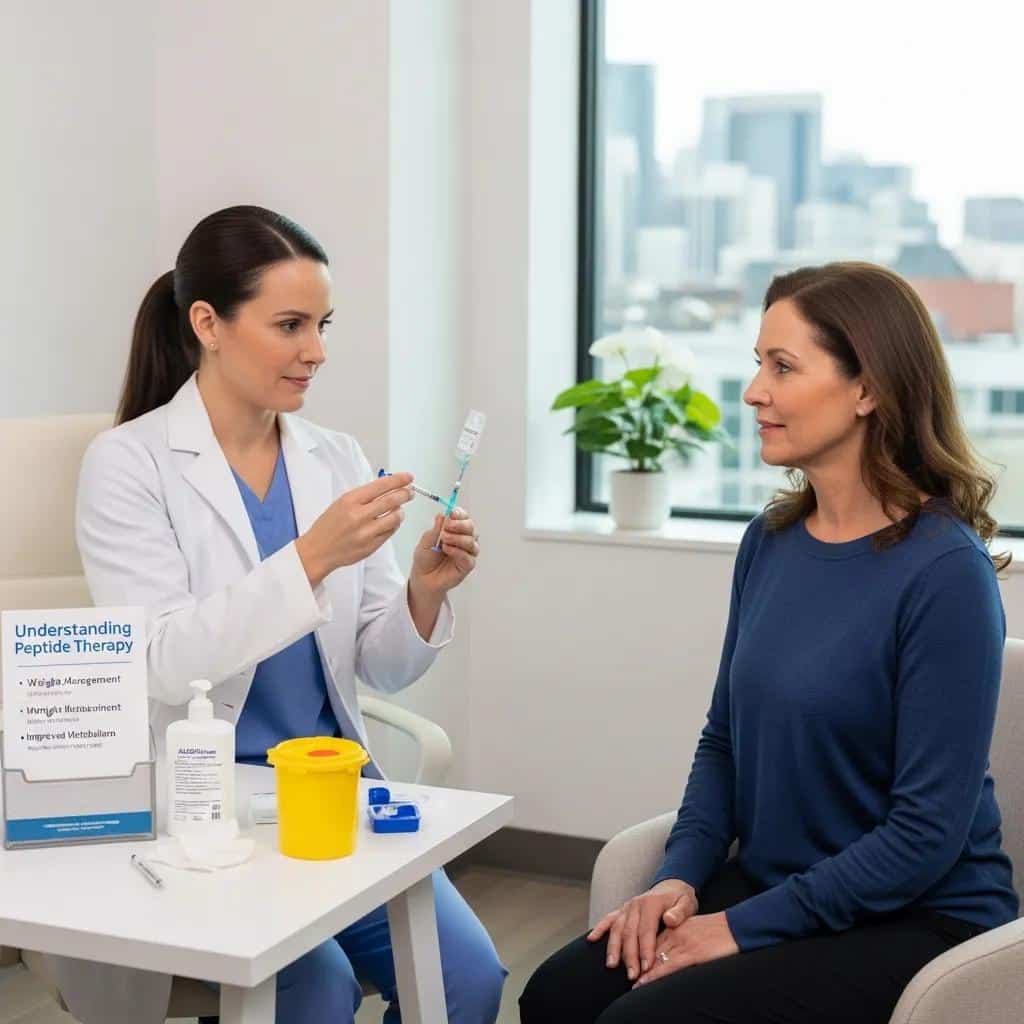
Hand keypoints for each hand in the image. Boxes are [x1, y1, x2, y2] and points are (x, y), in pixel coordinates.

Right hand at [295, 473, 413, 586]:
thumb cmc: (328, 526)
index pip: (380, 486)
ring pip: (394, 517)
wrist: (318, 551)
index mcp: (350, 501)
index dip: (398, 480)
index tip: (408, 477)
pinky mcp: (371, 546)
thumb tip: (387, 488)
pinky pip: (390, 532)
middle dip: (405, 494)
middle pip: (391, 501)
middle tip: (410, 492)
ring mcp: (365, 532)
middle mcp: (358, 516)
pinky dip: (394, 525)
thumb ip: (363, 497)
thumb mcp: (340, 504)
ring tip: (399, 509)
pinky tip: (391, 522)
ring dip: (400, 512)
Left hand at [409, 507, 479, 596]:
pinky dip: (458, 552)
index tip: (453, 512)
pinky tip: (447, 550)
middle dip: (460, 525)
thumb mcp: (427, 540)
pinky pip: (468, 557)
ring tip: (443, 541)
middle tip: (447, 527)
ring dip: (458, 538)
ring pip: (472, 541)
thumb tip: (443, 515)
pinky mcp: (467, 566)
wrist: (422, 577)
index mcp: (455, 530)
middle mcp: (464, 539)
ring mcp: (467, 553)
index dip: (460, 514)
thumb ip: (436, 528)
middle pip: (471, 527)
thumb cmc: (425, 558)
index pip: (464, 518)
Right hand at [586, 879, 697, 981]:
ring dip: (614, 947)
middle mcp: (636, 904)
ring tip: (612, 965)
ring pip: (617, 928)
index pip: (646, 930)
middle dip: (630, 955)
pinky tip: (591, 939)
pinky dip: (599, 928)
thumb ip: (679, 913)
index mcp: (651, 903)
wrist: (672, 886)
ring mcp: (627, 907)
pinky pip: (608, 919)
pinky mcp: (622, 910)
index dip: (646, 949)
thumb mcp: (686, 903)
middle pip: (629, 932)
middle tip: (632, 975)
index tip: (647, 968)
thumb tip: (669, 920)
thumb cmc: (680, 899)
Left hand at [633, 911, 738, 987]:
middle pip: (649, 947)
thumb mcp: (694, 927)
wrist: (737, 926)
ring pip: (655, 957)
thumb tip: (667, 948)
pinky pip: (669, 965)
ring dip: (641, 971)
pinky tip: (645, 982)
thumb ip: (679, 934)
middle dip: (635, 960)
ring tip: (631, 982)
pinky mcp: (693, 954)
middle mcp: (675, 932)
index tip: (628, 959)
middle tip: (623, 971)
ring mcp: (683, 943)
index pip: (651, 938)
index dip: (638, 949)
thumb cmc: (718, 929)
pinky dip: (655, 975)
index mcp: (675, 925)